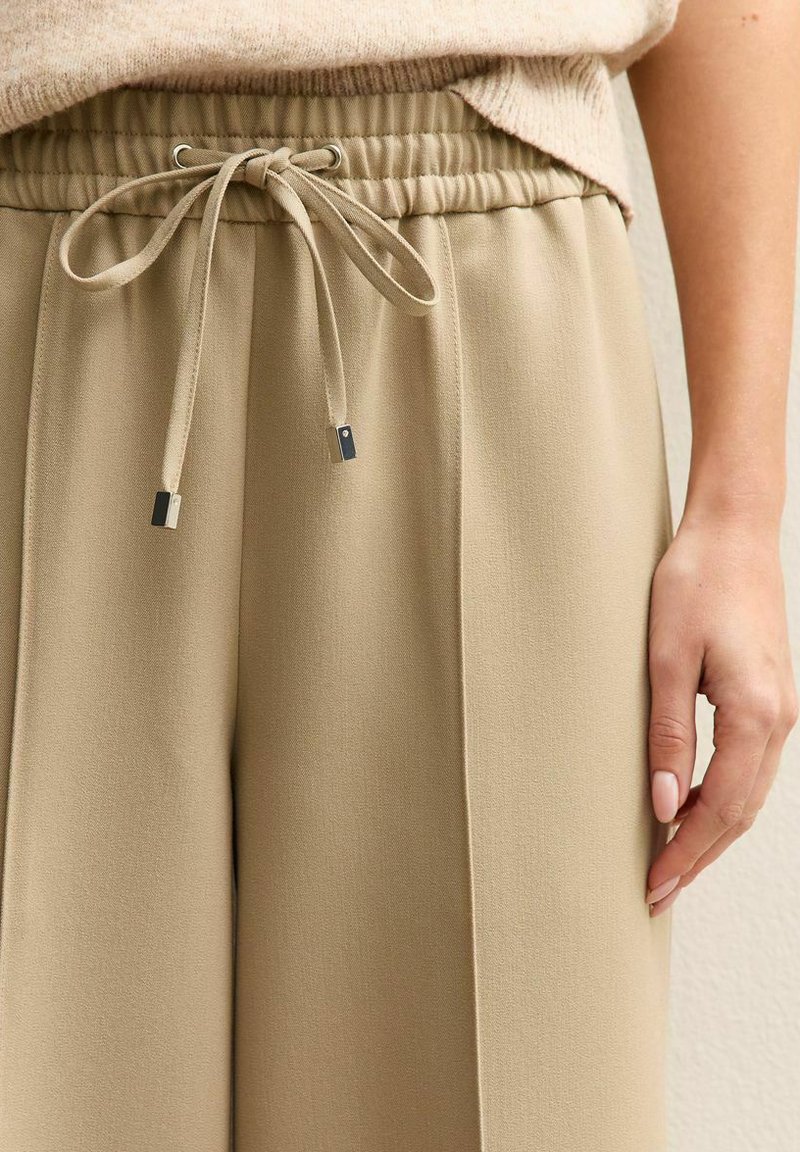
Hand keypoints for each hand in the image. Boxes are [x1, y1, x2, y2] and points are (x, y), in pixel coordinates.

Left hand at [644, 510, 797, 915]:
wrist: (734, 532)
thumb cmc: (695, 583)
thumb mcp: (667, 658)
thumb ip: (668, 734)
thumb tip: (664, 805)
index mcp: (755, 714)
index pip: (720, 808)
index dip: (685, 853)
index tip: (653, 887)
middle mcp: (778, 720)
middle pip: (740, 813)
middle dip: (697, 857)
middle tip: (656, 894)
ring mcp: (781, 710)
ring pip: (748, 795)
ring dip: (710, 834)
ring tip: (671, 863)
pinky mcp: (770, 698)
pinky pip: (749, 768)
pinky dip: (721, 799)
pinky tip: (691, 807)